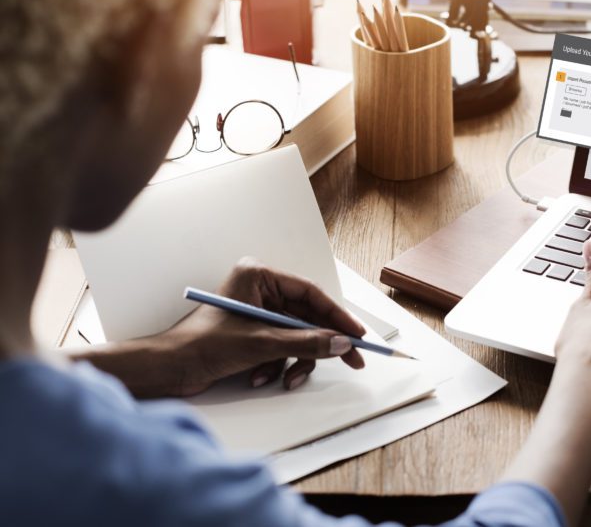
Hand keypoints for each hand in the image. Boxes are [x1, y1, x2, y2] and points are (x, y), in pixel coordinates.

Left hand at [137, 258, 365, 396]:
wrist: (167, 370)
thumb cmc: (201, 345)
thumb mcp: (261, 344)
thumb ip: (306, 342)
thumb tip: (341, 343)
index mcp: (258, 277)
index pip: (310, 294)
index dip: (337, 315)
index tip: (357, 334)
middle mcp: (259, 291)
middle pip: (307, 317)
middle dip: (322, 344)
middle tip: (352, 359)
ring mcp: (256, 314)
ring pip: (297, 337)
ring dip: (293, 361)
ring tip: (285, 379)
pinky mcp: (252, 335)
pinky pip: (281, 348)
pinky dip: (276, 366)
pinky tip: (259, 378)